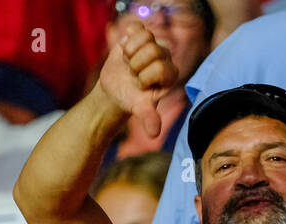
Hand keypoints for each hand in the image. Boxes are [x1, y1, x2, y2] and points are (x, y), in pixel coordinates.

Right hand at [97, 22, 177, 137]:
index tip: (140, 86)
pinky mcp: (140, 36)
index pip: (161, 67)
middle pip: (153, 49)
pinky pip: (136, 28)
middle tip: (132, 74)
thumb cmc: (130, 100)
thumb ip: (149, 118)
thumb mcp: (139, 109)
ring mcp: (153, 45)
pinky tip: (125, 51)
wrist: (115, 91)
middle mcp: (165, 57)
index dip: (145, 77)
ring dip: (130, 52)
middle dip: (136, 65)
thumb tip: (154, 134)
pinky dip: (127, 39)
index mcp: (171, 74)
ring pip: (145, 37)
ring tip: (129, 63)